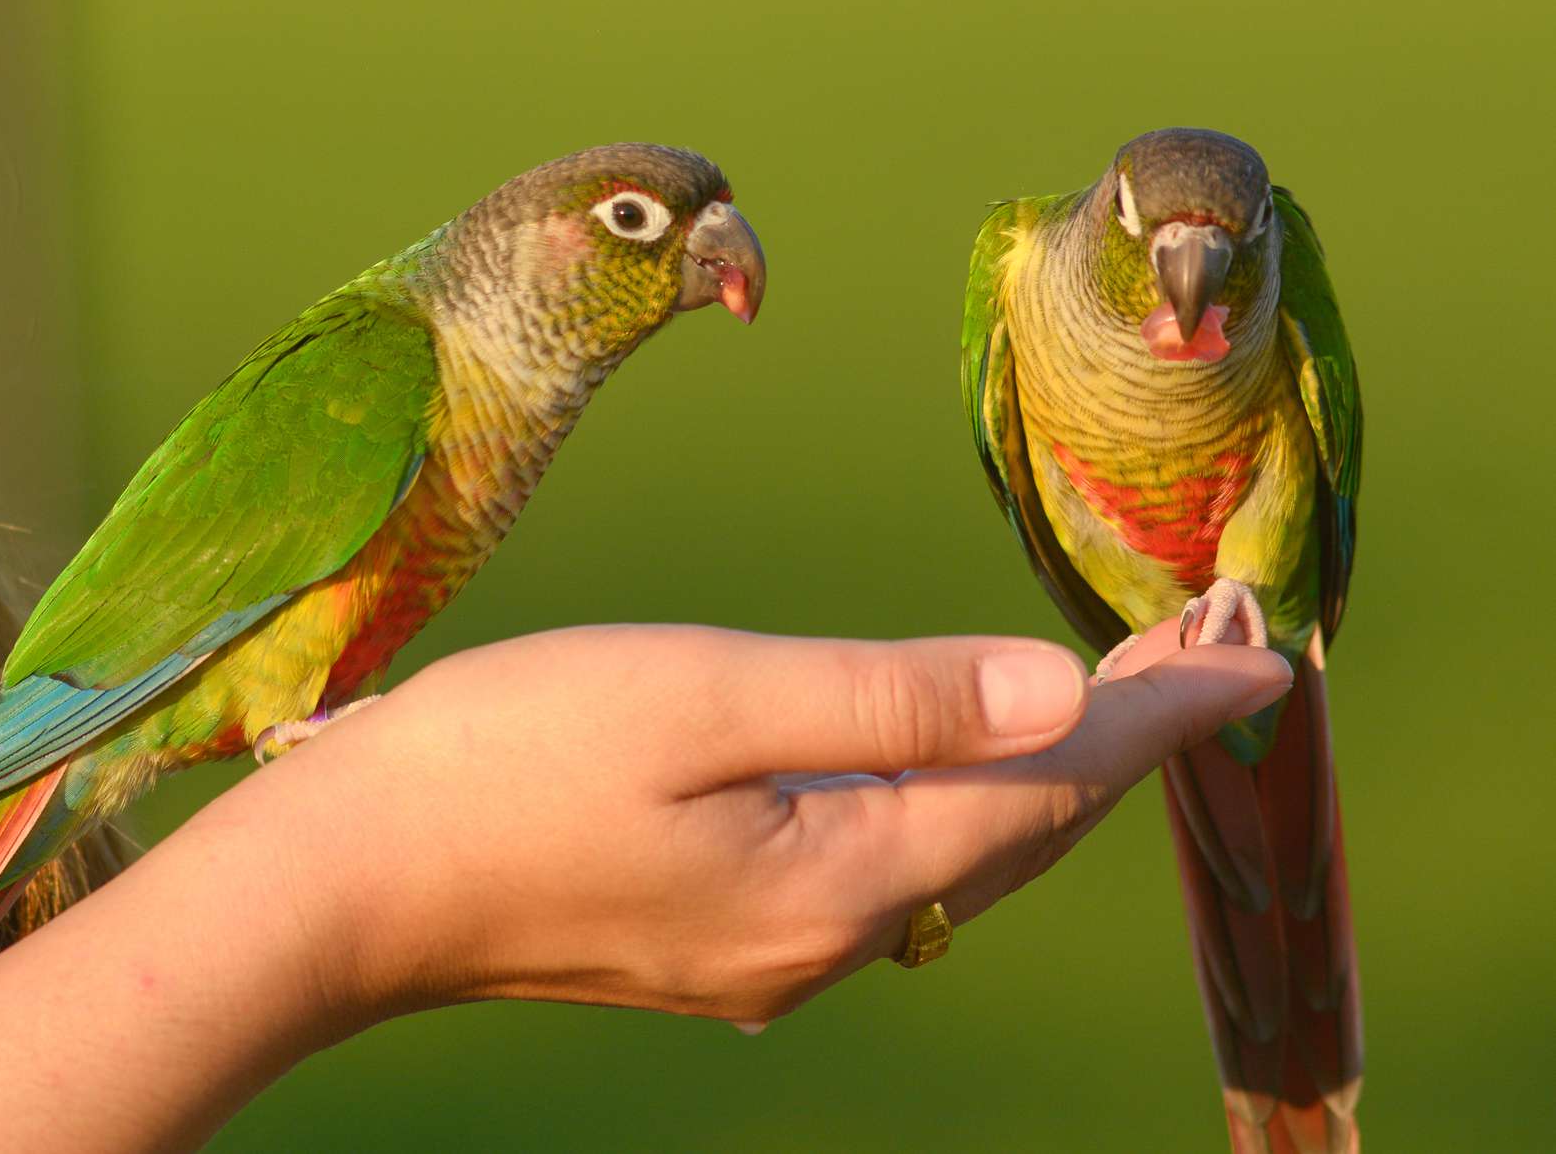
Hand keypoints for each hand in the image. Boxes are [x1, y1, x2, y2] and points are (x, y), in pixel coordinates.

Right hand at [0, 618, 1285, 1153]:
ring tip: (1114, 690)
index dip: (1158, 708)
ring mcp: (763, 949)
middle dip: (1124, 734)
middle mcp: (824, 937)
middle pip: (1020, 826)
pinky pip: (882, 859)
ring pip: (954, 846)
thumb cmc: (500, 767)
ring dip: (1044, 765)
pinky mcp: (709, 934)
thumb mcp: (698, 702)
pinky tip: (950, 760)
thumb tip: (1052, 690)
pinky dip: (951, 792)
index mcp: (839, 873)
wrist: (343, 887)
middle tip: (1215, 652)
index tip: (1257, 650)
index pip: (1050, 783)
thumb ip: (886, 699)